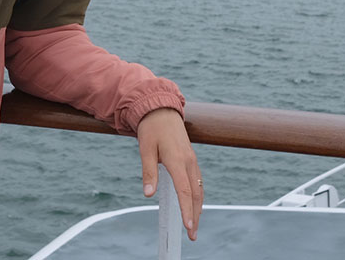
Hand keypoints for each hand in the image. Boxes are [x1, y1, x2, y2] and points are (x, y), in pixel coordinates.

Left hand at [135, 107, 202, 240]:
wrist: (162, 110)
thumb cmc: (152, 129)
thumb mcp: (145, 149)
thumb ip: (148, 172)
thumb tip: (148, 194)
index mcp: (177, 159)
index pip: (184, 190)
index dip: (187, 209)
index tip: (188, 226)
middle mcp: (188, 161)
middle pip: (196, 193)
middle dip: (195, 215)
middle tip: (192, 234)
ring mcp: (192, 160)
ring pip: (199, 188)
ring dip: (198, 207)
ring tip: (194, 225)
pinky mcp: (191, 159)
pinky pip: (198, 181)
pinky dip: (198, 196)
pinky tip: (195, 205)